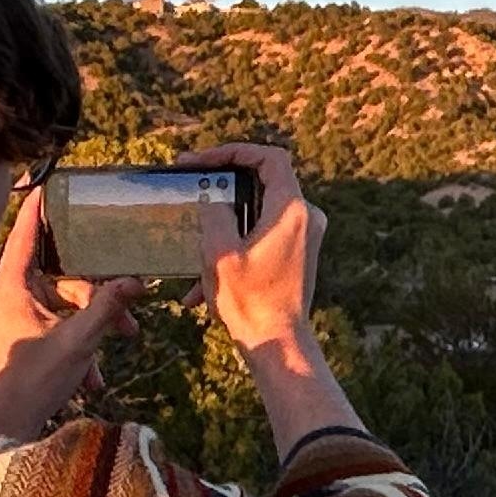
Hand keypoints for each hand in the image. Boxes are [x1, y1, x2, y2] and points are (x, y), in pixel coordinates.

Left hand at [0, 182, 144, 445]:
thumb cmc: (29, 386)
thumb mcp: (78, 343)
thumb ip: (107, 307)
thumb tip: (136, 280)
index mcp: (9, 289)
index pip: (26, 235)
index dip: (39, 209)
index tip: (45, 184)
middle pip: (56, 280)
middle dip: (95, 301)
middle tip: (129, 323)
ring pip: (54, 308)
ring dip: (86, 329)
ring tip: (108, 358)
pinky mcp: (3, 341)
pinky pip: (43, 328)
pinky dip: (67, 343)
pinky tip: (88, 375)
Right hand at [180, 142, 364, 460]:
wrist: (276, 345)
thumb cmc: (249, 302)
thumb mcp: (217, 252)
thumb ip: (213, 213)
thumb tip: (211, 200)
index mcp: (292, 210)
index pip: (268, 158)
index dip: (233, 151)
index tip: (200, 161)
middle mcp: (306, 219)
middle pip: (260, 184)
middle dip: (219, 190)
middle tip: (189, 189)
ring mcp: (304, 239)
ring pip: (254, 217)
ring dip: (220, 231)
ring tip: (190, 251)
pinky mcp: (297, 258)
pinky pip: (260, 241)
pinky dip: (232, 253)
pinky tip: (199, 290)